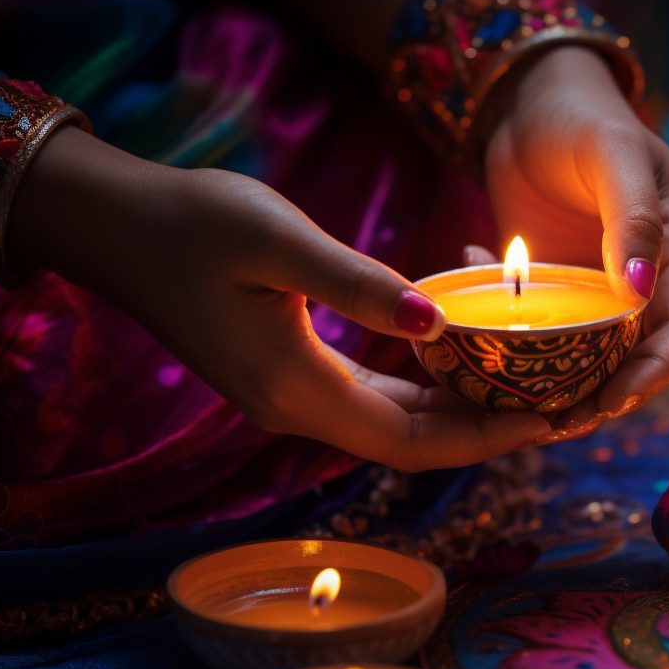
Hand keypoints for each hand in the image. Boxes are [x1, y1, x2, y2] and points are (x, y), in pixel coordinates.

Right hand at [8, 128, 550, 470]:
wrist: (113, 227)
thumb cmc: (191, 224)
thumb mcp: (279, 241)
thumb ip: (359, 287)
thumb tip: (438, 322)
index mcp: (300, 391)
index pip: (414, 443)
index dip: (485, 439)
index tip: (549, 420)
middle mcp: (297, 409)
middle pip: (412, 442)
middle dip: (485, 429)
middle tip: (556, 400)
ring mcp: (289, 395)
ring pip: (394, 421)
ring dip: (456, 408)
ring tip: (524, 381)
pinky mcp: (286, 372)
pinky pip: (371, 396)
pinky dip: (420, 385)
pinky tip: (457, 354)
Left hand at [484, 46, 668, 435]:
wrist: (528, 100)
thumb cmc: (581, 114)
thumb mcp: (612, 156)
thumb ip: (631, 219)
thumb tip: (640, 293)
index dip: (658, 372)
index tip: (614, 400)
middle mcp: (650, 275)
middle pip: (646, 355)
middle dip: (612, 395)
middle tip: (561, 424)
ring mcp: (604, 286)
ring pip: (598, 355)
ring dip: (566, 385)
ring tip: (524, 410)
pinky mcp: (561, 289)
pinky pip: (549, 329)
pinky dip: (519, 337)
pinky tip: (474, 323)